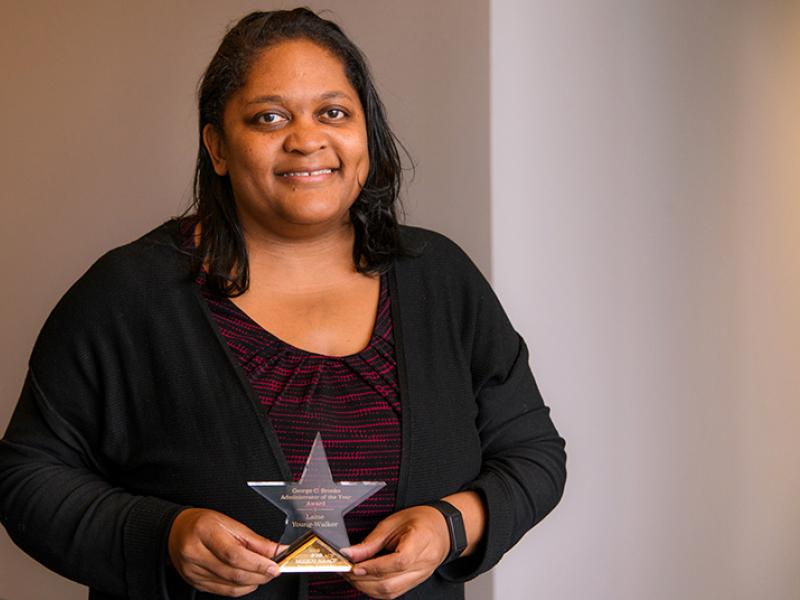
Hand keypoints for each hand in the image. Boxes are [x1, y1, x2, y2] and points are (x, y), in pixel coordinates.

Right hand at [168, 507, 283, 596]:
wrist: (178, 531)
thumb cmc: (204, 524)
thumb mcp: (230, 523)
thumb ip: (254, 540)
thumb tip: (276, 550)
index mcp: (204, 532)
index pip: (234, 554)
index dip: (258, 563)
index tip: (274, 565)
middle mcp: (195, 553)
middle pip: (233, 572)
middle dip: (259, 574)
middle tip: (274, 570)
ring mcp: (193, 571)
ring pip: (230, 585)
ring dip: (253, 582)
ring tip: (264, 574)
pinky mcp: (195, 583)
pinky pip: (223, 591)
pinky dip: (241, 588)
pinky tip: (250, 581)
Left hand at [341, 506, 449, 599]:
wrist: (443, 529)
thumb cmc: (421, 520)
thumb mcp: (394, 522)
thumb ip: (372, 541)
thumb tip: (350, 553)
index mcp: (421, 541)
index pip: (398, 562)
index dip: (373, 567)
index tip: (354, 565)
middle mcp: (423, 563)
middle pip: (390, 582)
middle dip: (362, 579)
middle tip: (345, 570)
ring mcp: (420, 576)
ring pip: (390, 592)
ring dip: (366, 587)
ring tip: (352, 575)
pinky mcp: (415, 583)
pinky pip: (393, 594)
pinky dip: (375, 590)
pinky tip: (365, 580)